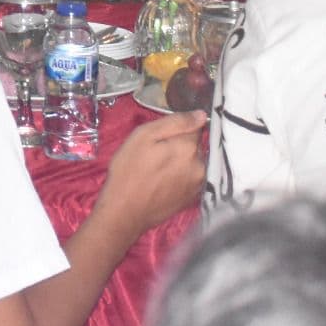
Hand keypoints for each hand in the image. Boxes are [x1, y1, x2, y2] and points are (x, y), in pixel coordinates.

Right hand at [96, 109, 208, 233]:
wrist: (125, 211)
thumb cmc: (129, 170)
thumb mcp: (143, 136)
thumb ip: (174, 123)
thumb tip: (201, 114)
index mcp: (188, 147)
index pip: (195, 126)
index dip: (178, 128)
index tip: (162, 136)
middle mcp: (200, 166)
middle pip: (195, 146)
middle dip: (180, 145)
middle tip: (156, 152)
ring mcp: (198, 184)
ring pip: (194, 162)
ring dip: (182, 161)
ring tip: (159, 168)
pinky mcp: (193, 198)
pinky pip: (191, 178)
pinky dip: (181, 176)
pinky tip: (163, 181)